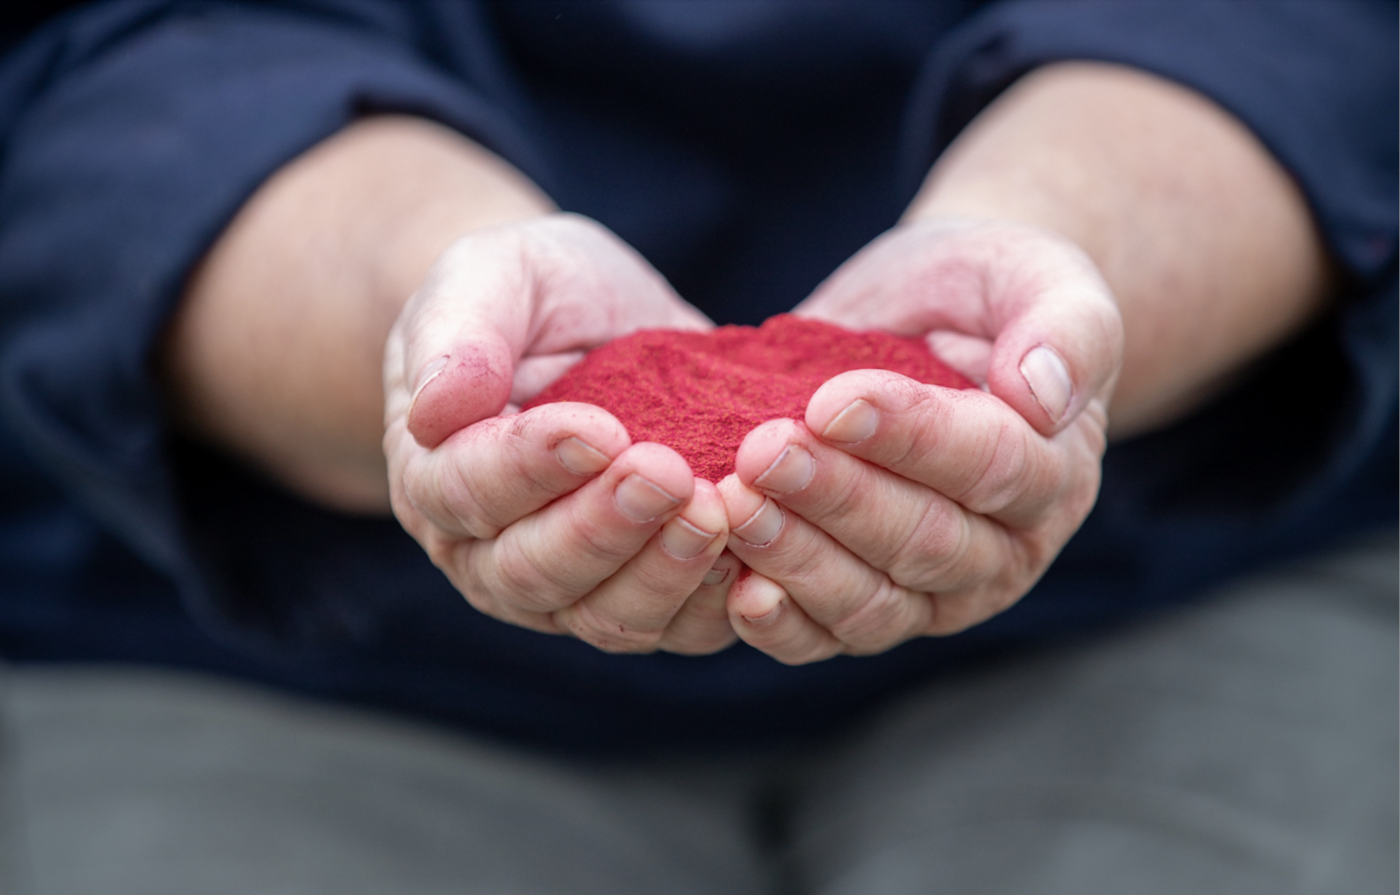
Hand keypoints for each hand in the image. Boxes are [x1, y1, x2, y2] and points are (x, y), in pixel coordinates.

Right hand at [384, 214, 739, 654]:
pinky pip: (677, 626)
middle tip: (670, 476)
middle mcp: (490, 552)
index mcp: (436, 474)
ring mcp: (569, 587)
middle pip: (533, 572)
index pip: (467, 491)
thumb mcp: (490, 276)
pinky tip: (754, 552)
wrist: (597, 321)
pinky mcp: (645, 597)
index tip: (594, 429)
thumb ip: (459, 332)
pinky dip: (716, 601)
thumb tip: (436, 408)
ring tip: (717, 512)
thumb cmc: (531, 293)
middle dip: (605, 528)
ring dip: (663, 572)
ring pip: (606, 616)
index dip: (528, 468)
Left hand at [717, 219, 1121, 663]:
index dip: (910, 437)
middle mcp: (1003, 551)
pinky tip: (733, 587)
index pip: (990, 466)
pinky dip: (778, 622)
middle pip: (925, 542)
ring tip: (734, 504)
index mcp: (1054, 472)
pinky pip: (823, 637)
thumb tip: (1043, 395)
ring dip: (797, 558)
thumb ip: (1064, 327)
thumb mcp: (1036, 275)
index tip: (831, 402)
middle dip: (838, 499)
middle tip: (763, 453)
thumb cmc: (981, 295)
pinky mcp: (865, 614)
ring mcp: (933, 595)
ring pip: (871, 602)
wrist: (921, 325)